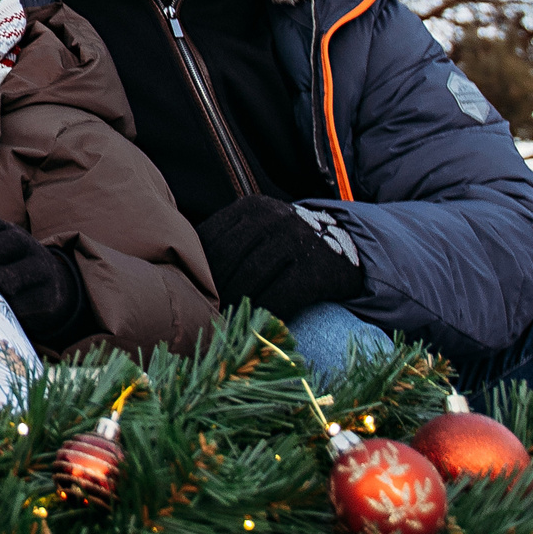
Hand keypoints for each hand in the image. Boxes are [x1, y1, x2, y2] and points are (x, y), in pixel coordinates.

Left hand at [0, 215, 91, 345]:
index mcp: (8, 235)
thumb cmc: (6, 271)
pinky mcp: (49, 298)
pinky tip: (6, 308)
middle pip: (12, 240)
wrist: (50, 291)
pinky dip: (20, 305)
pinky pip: (34, 301)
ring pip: (27, 270)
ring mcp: (41, 271)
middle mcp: (27, 248)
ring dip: (8, 276)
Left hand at [195, 194, 366, 319]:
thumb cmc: (291, 243)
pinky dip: (262, 314)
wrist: (350, 245)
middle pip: (227, 262)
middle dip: (214, 292)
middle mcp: (273, 219)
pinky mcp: (316, 269)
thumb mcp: (261, 228)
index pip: (211, 241)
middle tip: (203, 315)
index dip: (198, 272)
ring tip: (222, 323)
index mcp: (252, 208)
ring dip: (234, 306)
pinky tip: (254, 325)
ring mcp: (297, 242)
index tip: (190, 293)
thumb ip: (228, 240)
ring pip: (250, 281)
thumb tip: (182, 269)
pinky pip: (279, 298)